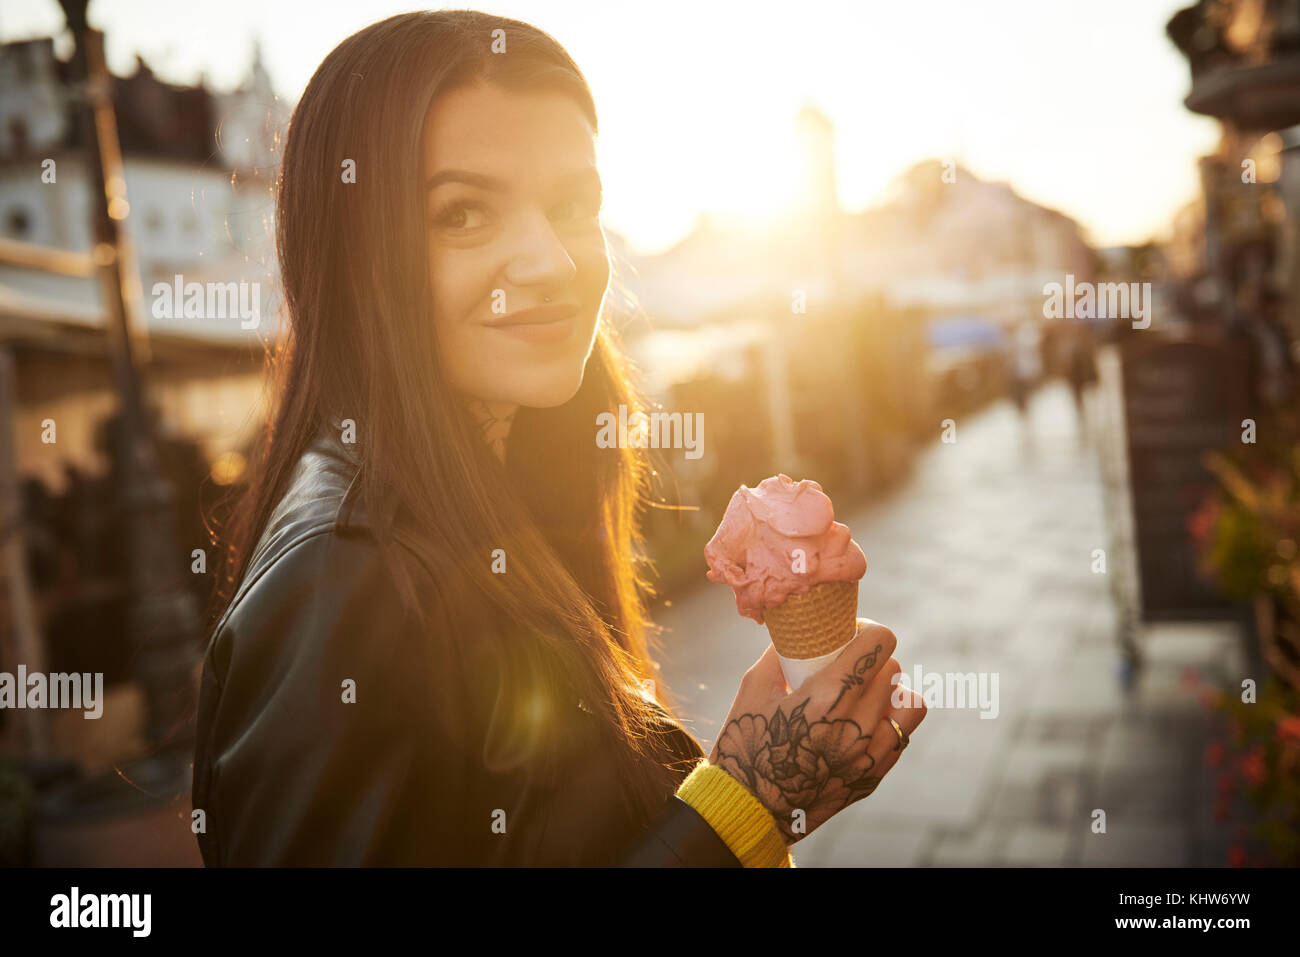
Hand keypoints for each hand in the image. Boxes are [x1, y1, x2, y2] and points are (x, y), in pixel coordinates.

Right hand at [708, 618, 926, 844]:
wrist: (746, 811)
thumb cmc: (743, 745)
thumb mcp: (752, 689)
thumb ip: (781, 653)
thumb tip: (798, 627)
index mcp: (824, 699)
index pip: (878, 644)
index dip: (868, 631)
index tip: (854, 634)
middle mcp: (854, 728)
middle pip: (893, 668)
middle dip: (873, 659)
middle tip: (851, 663)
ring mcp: (867, 757)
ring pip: (910, 702)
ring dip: (891, 691)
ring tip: (866, 693)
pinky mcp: (871, 778)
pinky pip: (902, 735)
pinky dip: (889, 721)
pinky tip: (864, 721)